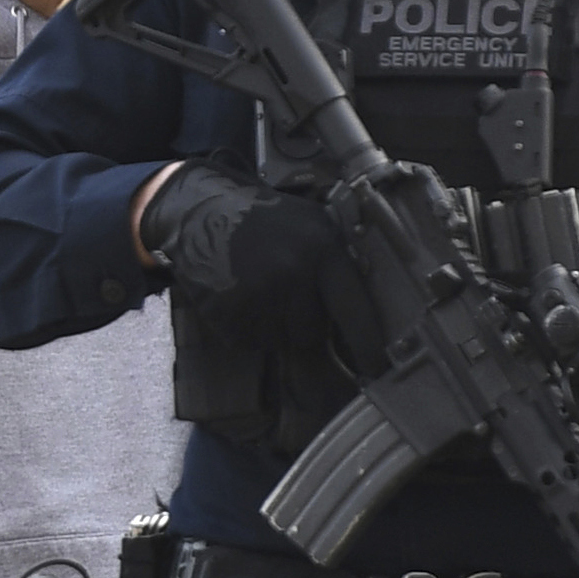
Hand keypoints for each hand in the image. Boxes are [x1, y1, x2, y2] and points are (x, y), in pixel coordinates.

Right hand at [139, 165, 354, 332]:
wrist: (200, 209)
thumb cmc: (263, 216)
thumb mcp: (313, 224)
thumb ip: (340, 262)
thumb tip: (370, 311)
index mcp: (322, 251)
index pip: (355, 311)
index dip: (368, 345)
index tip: (378, 368)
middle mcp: (292, 275)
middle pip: (312, 333)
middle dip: (303, 323)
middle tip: (286, 295)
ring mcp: (257, 296)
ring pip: (279, 340)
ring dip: (273, 326)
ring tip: (258, 290)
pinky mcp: (226, 312)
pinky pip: (248, 340)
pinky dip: (245, 327)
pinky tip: (238, 296)